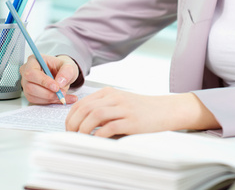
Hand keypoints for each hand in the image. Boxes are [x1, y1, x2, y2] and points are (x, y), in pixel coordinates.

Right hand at [20, 54, 78, 104]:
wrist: (63, 74)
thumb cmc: (62, 67)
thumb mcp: (69, 66)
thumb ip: (66, 72)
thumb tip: (60, 83)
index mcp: (33, 61)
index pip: (31, 72)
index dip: (43, 81)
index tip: (56, 87)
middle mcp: (26, 72)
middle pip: (30, 86)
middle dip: (47, 93)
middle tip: (61, 93)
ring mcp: (26, 84)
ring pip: (32, 96)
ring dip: (49, 98)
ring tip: (63, 96)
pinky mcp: (30, 94)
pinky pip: (37, 101)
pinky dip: (51, 102)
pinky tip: (62, 99)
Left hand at [65, 88, 218, 136]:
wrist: (166, 110)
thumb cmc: (142, 109)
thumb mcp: (120, 103)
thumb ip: (103, 108)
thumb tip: (80, 123)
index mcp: (109, 92)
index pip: (82, 103)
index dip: (71, 117)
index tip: (68, 128)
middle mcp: (115, 98)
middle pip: (85, 108)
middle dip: (73, 124)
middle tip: (71, 136)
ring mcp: (124, 108)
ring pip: (95, 115)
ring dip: (83, 129)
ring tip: (81, 138)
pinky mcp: (132, 121)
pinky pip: (110, 127)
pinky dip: (99, 134)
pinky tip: (96, 140)